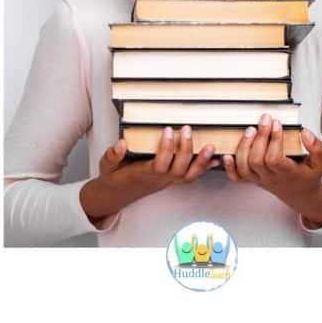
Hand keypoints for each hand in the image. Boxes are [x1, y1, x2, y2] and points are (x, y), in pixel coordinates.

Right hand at [80, 125, 219, 225]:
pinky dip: (204, 167)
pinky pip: (191, 176)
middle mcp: (160, 179)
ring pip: (189, 176)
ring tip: (211, 145)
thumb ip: (112, 156)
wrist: (120, 193)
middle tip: (188, 129)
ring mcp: (168, 180)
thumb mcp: (106, 166)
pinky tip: (215, 158)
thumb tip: (121, 144)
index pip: (159, 165)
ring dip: (201, 161)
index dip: (166, 149)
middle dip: (186, 150)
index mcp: (144, 174)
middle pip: (179, 170)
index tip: (168, 129)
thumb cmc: (115, 176)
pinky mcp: (173, 178)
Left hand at [223, 114, 321, 227]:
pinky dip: (230, 167)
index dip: (274, 140)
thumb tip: (305, 132)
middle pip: (257, 160)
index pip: (274, 159)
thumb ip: (316, 148)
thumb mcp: (320, 163)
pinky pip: (237, 178)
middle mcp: (271, 178)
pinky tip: (228, 154)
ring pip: (245, 167)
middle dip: (259, 138)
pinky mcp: (253, 180)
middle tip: (265, 119)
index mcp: (287, 174)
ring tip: (251, 129)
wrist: (302, 195)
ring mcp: (260, 180)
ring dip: (244, 146)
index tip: (277, 123)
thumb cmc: (309, 176)